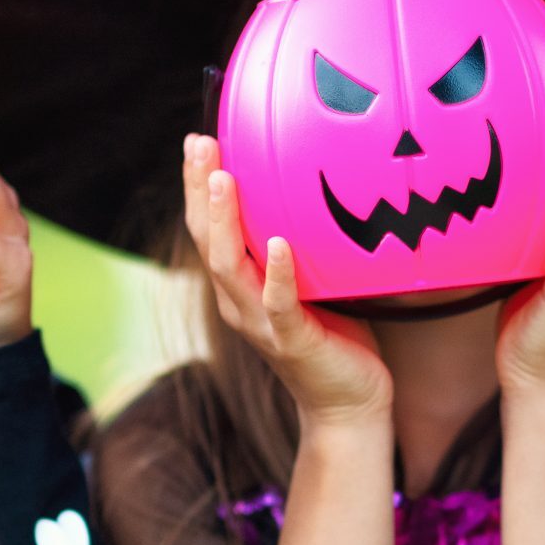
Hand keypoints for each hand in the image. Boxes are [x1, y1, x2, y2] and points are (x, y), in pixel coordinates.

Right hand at [183, 133, 391, 426]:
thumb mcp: (314, 282)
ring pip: (229, 267)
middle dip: (198, 189)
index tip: (199, 139)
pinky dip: (276, 273)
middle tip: (199, 142)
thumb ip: (305, 246)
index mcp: (240, 287)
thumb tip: (323, 190)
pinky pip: (278, 304)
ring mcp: (261, 323)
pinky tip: (278, 244)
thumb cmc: (335, 339)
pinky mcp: (291, 341)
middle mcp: (239, 303)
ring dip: (224, 220)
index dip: (197, 186)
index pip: (208, 230)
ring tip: (222, 178)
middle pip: (206, 240)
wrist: (348, 405)